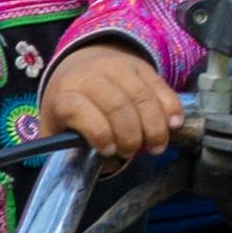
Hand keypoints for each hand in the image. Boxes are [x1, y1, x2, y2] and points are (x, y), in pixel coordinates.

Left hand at [39, 39, 181, 157]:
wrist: (81, 67)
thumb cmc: (71, 106)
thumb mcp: (56, 126)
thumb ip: (66, 149)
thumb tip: (97, 166)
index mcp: (64, 94)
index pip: (78, 109)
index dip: (97, 132)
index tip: (110, 151)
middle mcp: (90, 76)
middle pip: (117, 105)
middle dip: (130, 135)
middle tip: (132, 152)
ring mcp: (117, 67)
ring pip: (142, 97)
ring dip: (154, 126)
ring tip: (157, 146)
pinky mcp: (140, 66)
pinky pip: (160, 86)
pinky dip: (170, 107)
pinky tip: (174, 125)